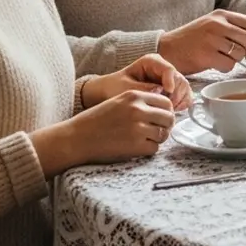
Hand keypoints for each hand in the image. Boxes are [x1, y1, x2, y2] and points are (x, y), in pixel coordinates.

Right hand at [32, 90, 175, 175]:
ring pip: (164, 134)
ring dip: (157, 139)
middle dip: (165, 126)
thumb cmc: (96, 120)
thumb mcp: (119, 101)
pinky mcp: (136, 145)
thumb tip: (166, 110)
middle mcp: (138, 110)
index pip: (166, 102)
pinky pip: (154, 148)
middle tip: (157, 131)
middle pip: (169, 118)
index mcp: (135, 95)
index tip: (161, 119)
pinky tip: (136, 148)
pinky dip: (148, 150)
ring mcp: (138, 128)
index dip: (166, 111)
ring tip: (144, 140)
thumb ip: (141, 102)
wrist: (76, 138)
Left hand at [83, 54, 192, 110]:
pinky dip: (182, 103)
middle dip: (176, 94)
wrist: (109, 93)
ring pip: (184, 88)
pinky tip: (173, 111)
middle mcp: (163, 69)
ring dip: (180, 100)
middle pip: (179, 79)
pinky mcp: (171, 91)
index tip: (168, 91)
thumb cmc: (114, 87)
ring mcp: (168, 80)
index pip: (168, 69)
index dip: (170, 80)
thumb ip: (142, 88)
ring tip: (168, 112)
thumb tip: (160, 91)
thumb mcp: (125, 87)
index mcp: (152, 62)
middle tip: (168, 108)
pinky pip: (184, 95)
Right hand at [157, 10, 245, 74]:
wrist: (166, 49)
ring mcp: (211, 40)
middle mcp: (217, 25)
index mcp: (220, 15)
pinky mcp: (206, 55)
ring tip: (224, 58)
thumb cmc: (191, 39)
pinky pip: (229, 65)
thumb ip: (233, 27)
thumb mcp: (212, 25)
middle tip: (245, 55)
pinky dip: (226, 68)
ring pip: (240, 53)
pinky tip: (217, 65)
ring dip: (236, 60)